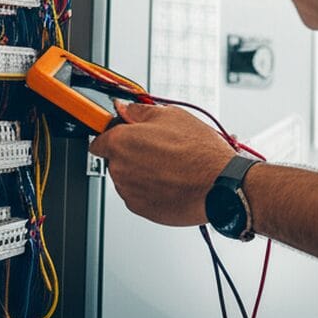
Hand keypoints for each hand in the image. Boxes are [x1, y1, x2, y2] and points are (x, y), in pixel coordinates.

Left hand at [88, 102, 234, 225]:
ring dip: (140, 171)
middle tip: (158, 147)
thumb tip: (123, 108)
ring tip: (169, 165)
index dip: (112, 135)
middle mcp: (119, 169)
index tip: (122, 135)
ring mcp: (129, 192)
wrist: (219, 184)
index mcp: (121, 142)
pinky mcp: (141, 209)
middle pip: (115, 159)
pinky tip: (170, 180)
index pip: (98, 141)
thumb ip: (138, 111)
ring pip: (127, 178)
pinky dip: (149, 188)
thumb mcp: (171, 115)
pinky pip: (138, 195)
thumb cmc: (199, 151)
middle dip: (131, 152)